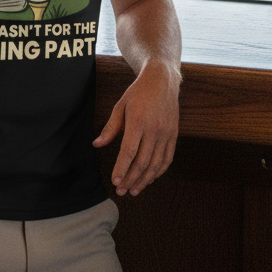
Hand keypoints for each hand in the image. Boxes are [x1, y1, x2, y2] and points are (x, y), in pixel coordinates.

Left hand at [93, 63, 179, 196]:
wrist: (162, 80)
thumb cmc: (139, 92)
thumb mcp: (121, 105)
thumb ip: (110, 127)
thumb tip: (97, 145)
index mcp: (138, 121)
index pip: (129, 151)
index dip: (122, 168)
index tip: (115, 182)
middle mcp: (154, 129)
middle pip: (142, 162)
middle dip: (131, 179)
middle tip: (121, 191)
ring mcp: (166, 133)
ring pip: (156, 164)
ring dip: (145, 180)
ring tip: (134, 190)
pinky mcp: (174, 134)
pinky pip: (168, 158)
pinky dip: (159, 171)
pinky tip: (150, 178)